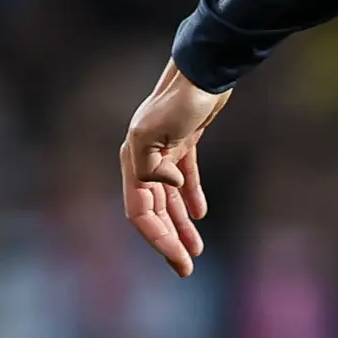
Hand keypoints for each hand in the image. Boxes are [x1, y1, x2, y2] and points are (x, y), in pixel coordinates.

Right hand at [119, 60, 227, 274]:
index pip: (140, 212)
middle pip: (154, 211)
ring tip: (196, 248)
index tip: (179, 260)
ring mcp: (164, 152)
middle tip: (187, 267)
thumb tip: (168, 186)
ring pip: (169, 199)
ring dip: (180, 225)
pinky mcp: (183, 143)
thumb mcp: (154, 132)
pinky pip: (185, 179)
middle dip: (169, 240)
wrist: (203, 71)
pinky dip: (191, 198)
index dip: (158, 239)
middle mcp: (144, 160)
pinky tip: (200, 214)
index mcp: (133, 162)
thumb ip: (153, 166)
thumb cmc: (179, 100)